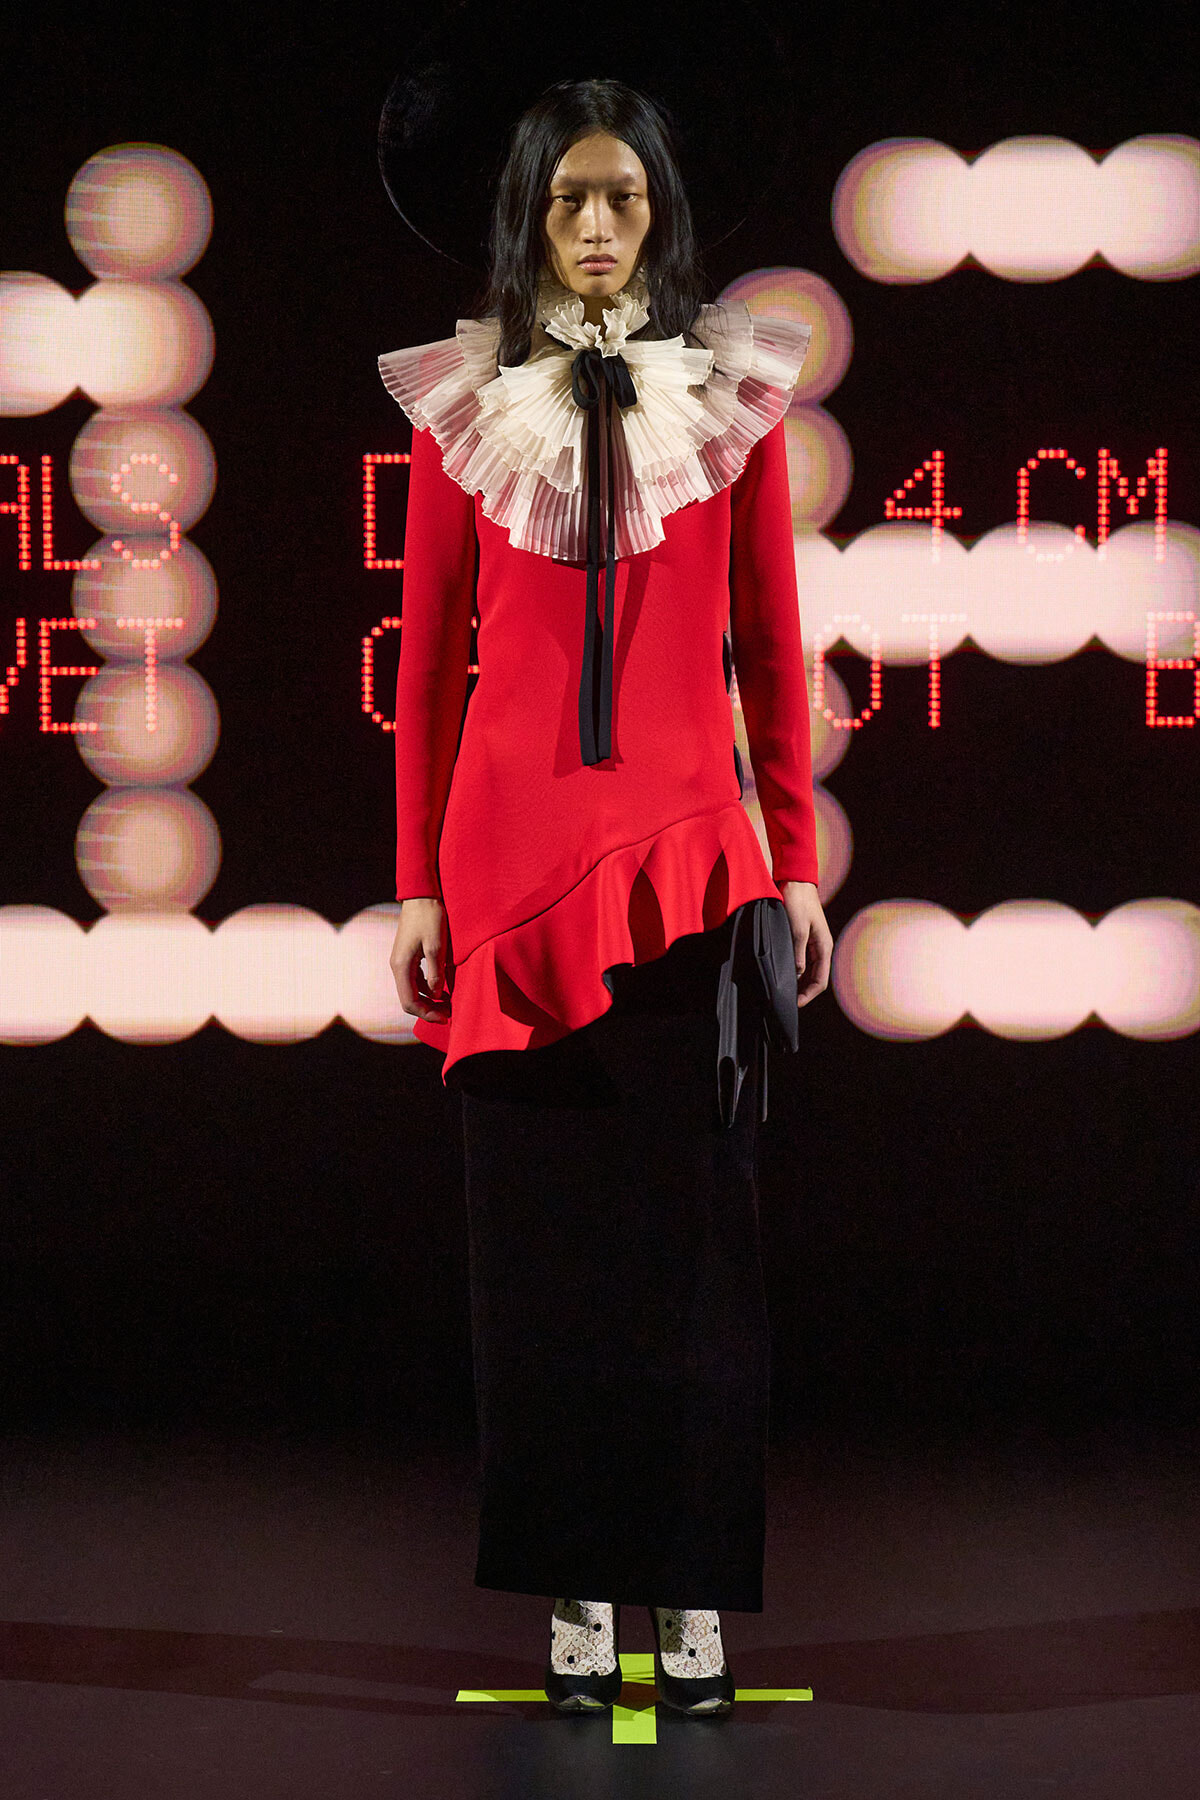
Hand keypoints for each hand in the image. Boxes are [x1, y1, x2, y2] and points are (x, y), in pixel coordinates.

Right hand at [390, 897, 451, 1021]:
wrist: (421, 896)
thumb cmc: (430, 917)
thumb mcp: (436, 946)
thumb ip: (435, 973)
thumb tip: (436, 994)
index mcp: (401, 966)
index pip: (409, 1002)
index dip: (427, 1014)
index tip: (446, 1018)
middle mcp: (397, 966)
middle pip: (409, 999)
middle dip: (428, 1010)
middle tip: (449, 1014)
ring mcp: (401, 961)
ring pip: (412, 990)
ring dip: (428, 1000)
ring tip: (448, 1004)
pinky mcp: (407, 956)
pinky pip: (415, 980)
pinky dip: (427, 989)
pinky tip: (441, 989)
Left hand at [777, 880, 832, 1007]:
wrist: (796, 881)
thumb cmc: (798, 903)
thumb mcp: (797, 929)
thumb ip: (798, 953)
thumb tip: (796, 974)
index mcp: (824, 948)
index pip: (819, 981)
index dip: (807, 995)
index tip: (793, 1004)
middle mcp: (820, 949)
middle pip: (814, 979)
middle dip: (802, 992)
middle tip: (784, 1001)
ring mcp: (812, 945)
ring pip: (807, 972)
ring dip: (797, 983)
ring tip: (781, 991)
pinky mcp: (803, 940)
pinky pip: (800, 962)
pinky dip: (793, 971)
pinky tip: (781, 975)